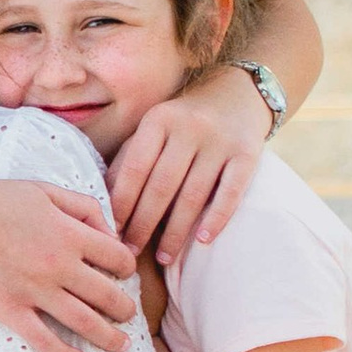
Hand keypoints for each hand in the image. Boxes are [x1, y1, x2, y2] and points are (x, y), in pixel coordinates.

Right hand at [0, 167, 137, 351]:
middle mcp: (59, 265)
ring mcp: (35, 291)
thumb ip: (84, 208)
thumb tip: (111, 234)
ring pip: (85, 323)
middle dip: (125, 309)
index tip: (124, 274)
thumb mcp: (47, 190)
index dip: (127, 268)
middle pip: (109, 296)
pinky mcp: (10, 309)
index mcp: (70, 234)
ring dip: (110, 338)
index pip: (119, 258)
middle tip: (128, 316)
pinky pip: (45, 341)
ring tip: (122, 346)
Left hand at [108, 66, 273, 261]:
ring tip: (164, 257)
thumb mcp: (154, 128)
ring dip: (176, 232)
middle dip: (143, 224)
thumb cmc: (184, 121)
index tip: (111, 232)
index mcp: (158, 120)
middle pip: (161, 186)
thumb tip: (104, 202)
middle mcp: (189, 128)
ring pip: (193, 195)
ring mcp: (220, 141)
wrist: (237, 94)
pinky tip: (203, 241)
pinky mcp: (248, 154)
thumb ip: (130, 158)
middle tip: (131, 252)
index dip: (121, 204)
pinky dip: (216, 219)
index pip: (135, 169)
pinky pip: (231, 193)